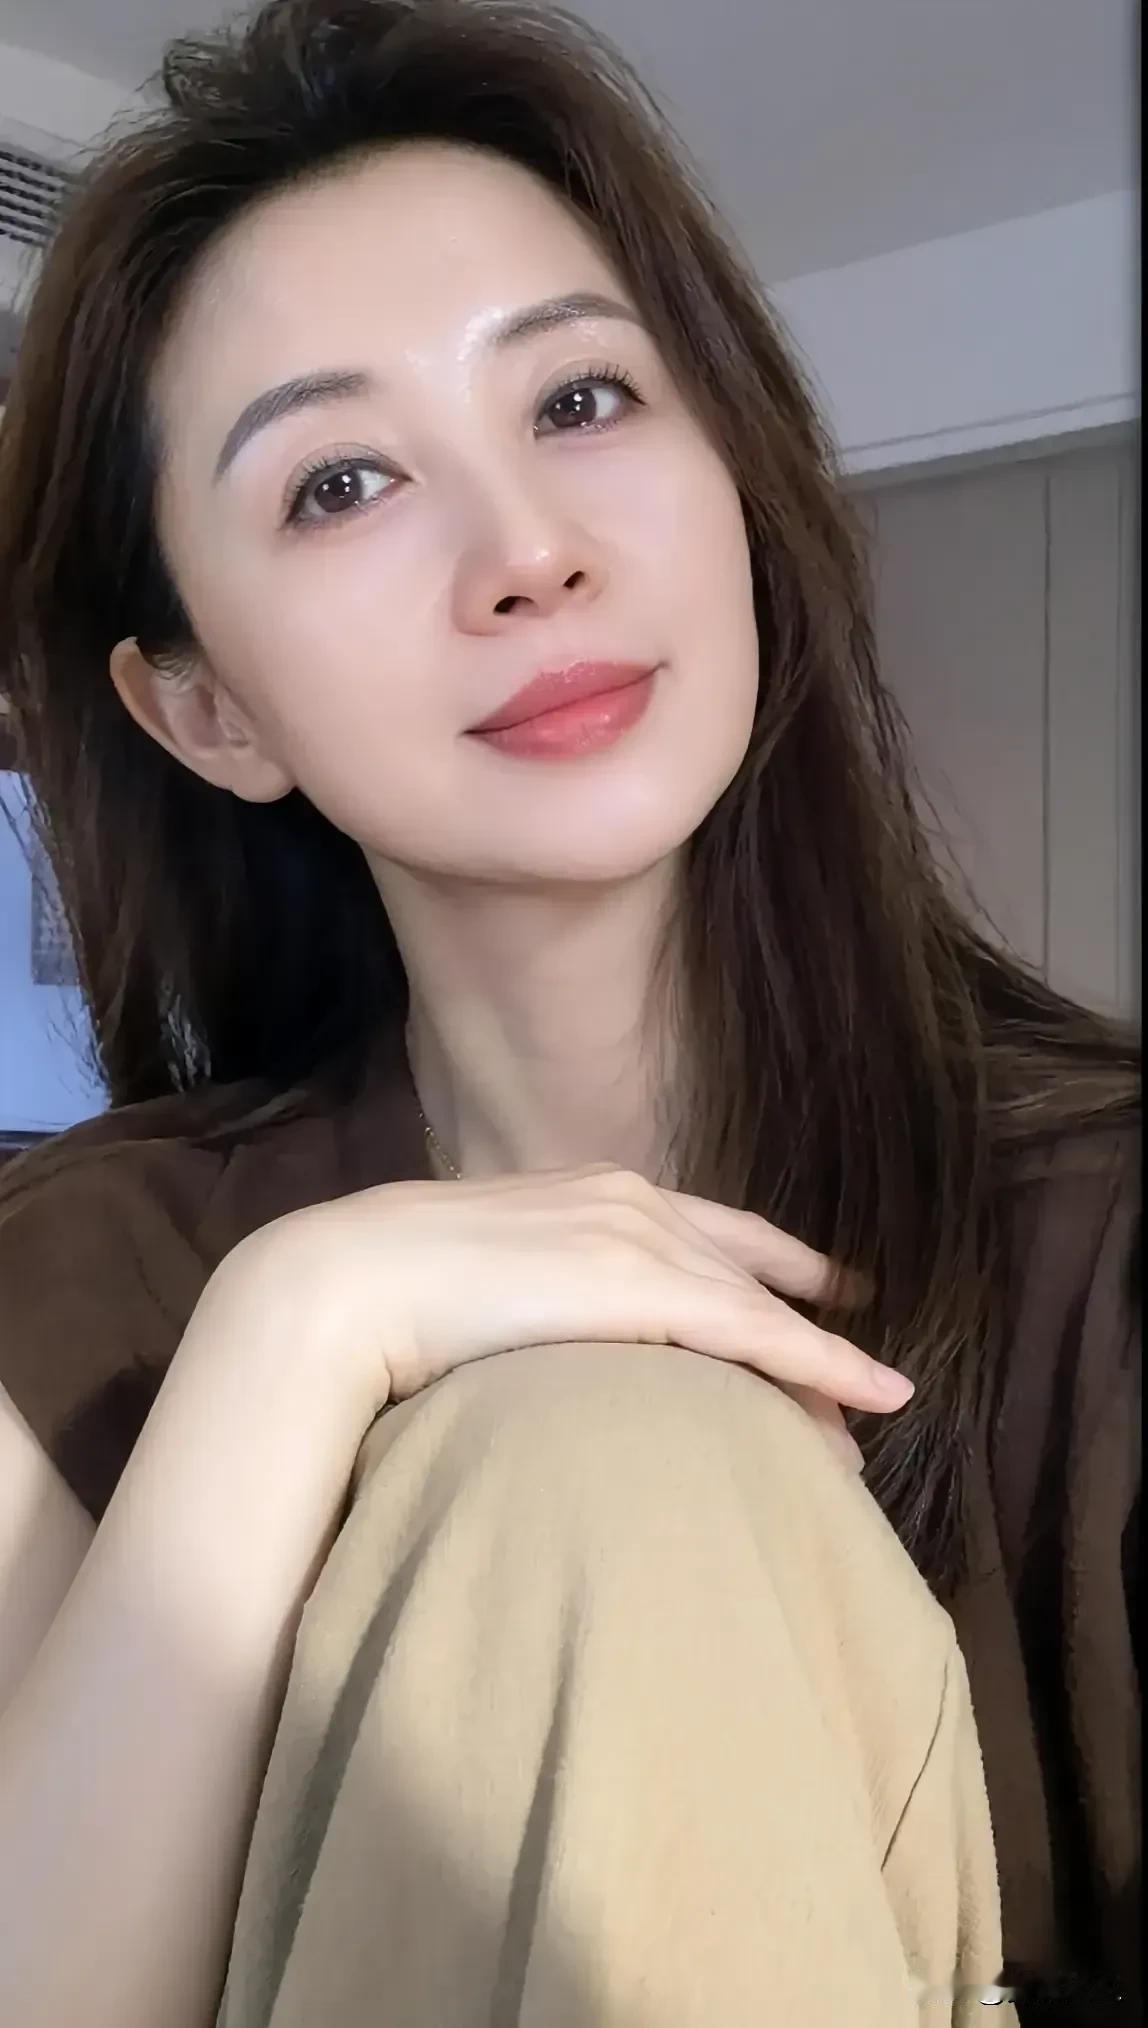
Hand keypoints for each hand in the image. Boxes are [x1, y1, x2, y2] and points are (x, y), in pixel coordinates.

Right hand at [247, 1166, 909, 1468]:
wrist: (352, 1282)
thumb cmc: (390, 1286)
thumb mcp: (482, 1277)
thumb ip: (531, 1290)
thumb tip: (535, 1335)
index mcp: (590, 1193)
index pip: (705, 1231)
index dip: (771, 1265)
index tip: (824, 1289)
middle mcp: (631, 1202)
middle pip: (747, 1272)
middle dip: (805, 1325)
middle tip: (859, 1375)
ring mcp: (644, 1239)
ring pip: (762, 1309)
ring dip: (822, 1367)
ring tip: (868, 1412)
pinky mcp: (649, 1288)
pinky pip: (763, 1336)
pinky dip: (826, 1367)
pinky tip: (874, 1396)